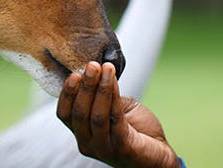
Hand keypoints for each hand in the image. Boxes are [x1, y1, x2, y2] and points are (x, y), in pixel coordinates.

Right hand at [57, 61, 180, 167]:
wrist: (157, 156)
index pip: (65, 114)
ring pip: (95, 116)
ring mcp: (104, 148)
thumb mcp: (117, 110)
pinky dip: (113, 97)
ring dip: (99, 89)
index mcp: (83, 133)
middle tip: (92, 65)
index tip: (74, 73)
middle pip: (78, 113)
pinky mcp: (121, 148)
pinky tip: (114, 81)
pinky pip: (115, 119)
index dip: (67, 93)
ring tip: (106, 68)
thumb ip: (107, 98)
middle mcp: (88, 143)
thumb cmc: (138, 132)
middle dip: (85, 86)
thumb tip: (101, 74)